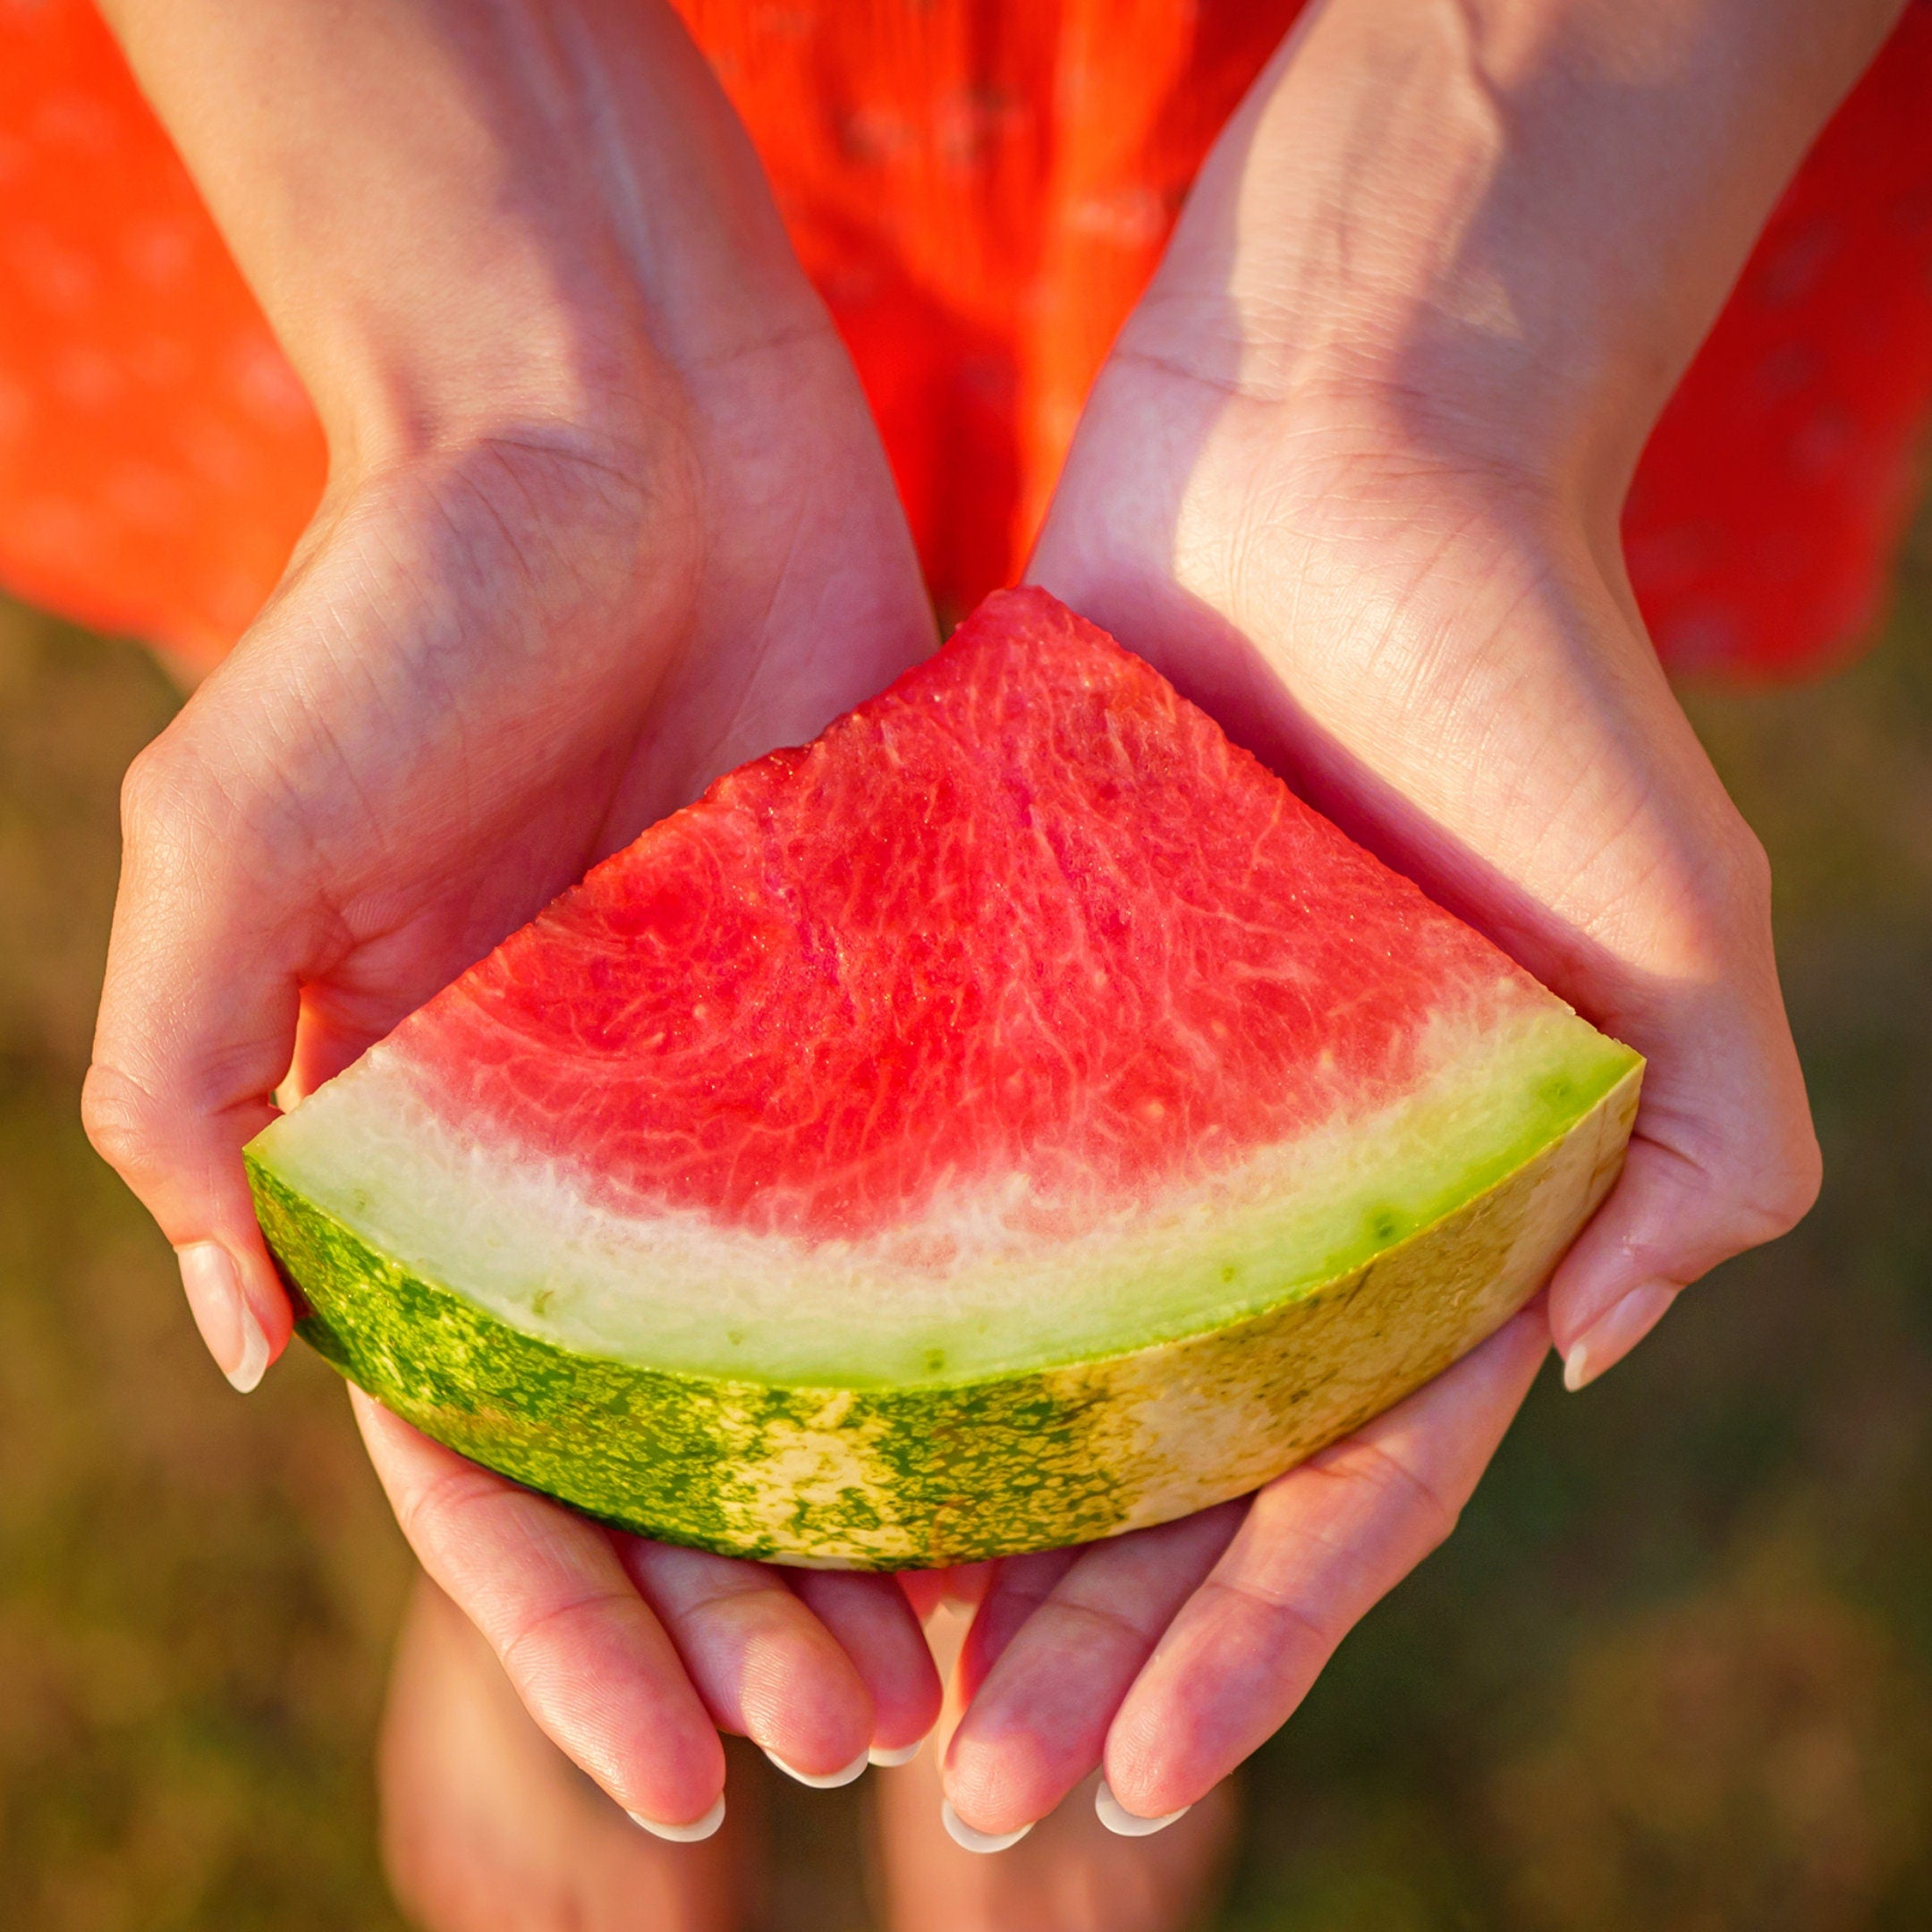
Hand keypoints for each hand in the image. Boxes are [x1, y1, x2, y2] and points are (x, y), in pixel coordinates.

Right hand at [82, 0, 940, 1830]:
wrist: (615, 413)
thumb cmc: (402, 604)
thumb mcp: (240, 847)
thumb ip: (204, 1088)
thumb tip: (260, 1351)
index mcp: (432, 1163)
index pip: (494, 1460)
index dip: (574, 1631)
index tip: (684, 1783)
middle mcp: (599, 1157)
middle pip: (675, 1448)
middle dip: (749, 1613)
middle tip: (869, 1741)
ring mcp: (756, 1089)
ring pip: (826, 1363)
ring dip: (888, 1521)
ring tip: (978, 1665)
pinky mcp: (891, 995)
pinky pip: (946, 1203)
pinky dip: (992, 1339)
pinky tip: (1078, 1454)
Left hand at [936, 0, 1897, 1838]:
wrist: (1339, 448)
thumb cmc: (1528, 679)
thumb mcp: (1676, 929)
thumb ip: (1698, 1154)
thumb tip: (1586, 1360)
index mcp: (1420, 1209)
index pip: (1337, 1473)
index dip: (1252, 1640)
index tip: (1138, 1783)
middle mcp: (1257, 1182)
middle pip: (1162, 1462)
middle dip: (1089, 1640)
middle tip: (975, 1801)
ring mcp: (1113, 1103)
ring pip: (1023, 1362)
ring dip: (959, 1533)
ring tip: (861, 1691)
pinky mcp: (986, 997)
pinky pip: (910, 1183)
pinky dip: (856, 1317)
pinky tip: (771, 1435)